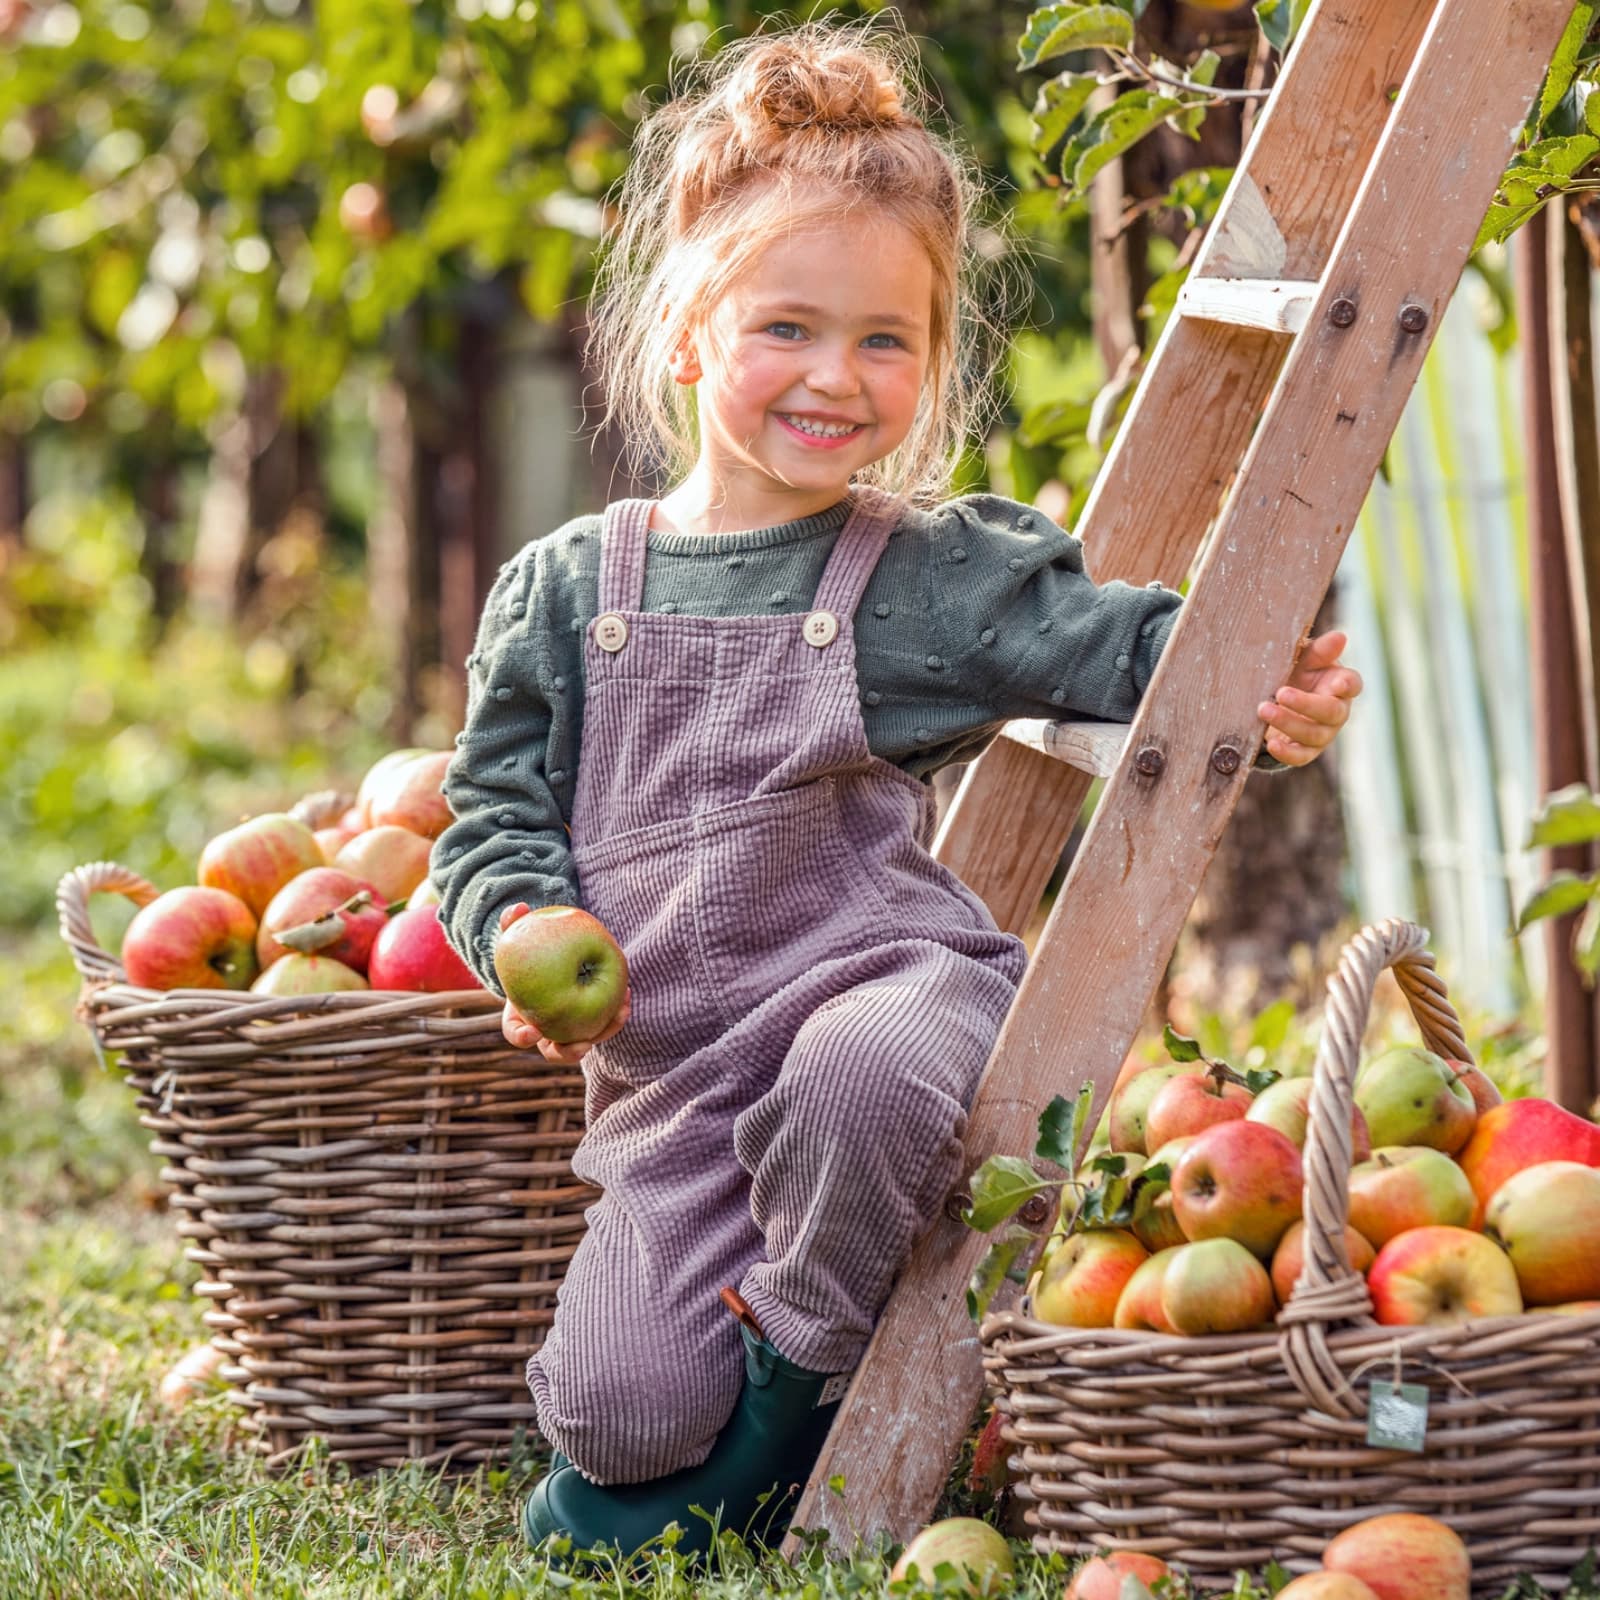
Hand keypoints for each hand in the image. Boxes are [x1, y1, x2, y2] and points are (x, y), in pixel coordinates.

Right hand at [496, 902, 631, 1063]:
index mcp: (521, 1017)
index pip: (517, 1034)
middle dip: (568, 1053)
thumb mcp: (519, 936)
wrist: (549, 958)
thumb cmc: (529, 949)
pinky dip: (616, 1013)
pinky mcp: (591, 1022)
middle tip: (582, 1046)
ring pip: (585, 1041)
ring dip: (603, 1033)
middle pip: (554, 1051)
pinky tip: (627, 994)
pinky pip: (604, 1023)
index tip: (532, 1033)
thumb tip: (519, 908)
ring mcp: (569, 1030)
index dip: (522, 1037)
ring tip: (619, 1015)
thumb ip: (514, 922)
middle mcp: (545, 1030)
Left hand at [1257, 629, 1362, 766]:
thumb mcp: (1305, 658)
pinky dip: (1286, 753)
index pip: (1353, 685)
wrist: (1277, 699)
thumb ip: (1320, 651)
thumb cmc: (1298, 672)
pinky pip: (1301, 757)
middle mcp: (1337, 712)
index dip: (1346, 684)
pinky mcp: (1306, 751)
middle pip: (1332, 712)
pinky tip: (1270, 743)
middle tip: (1280, 693)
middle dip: (1306, 704)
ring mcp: (1323, 734)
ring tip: (1263, 710)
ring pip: (1314, 735)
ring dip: (1288, 723)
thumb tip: (1340, 637)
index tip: (1336, 682)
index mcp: (1341, 685)